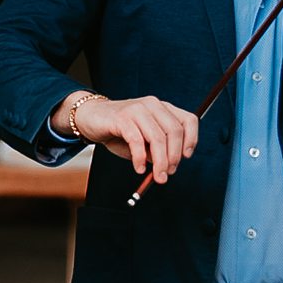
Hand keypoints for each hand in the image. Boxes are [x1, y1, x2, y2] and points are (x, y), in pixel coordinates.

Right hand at [58, 88, 198, 187]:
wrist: (90, 117)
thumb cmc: (119, 131)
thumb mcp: (143, 141)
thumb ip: (155, 150)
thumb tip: (167, 167)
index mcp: (162, 108)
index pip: (188, 120)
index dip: (191, 139)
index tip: (186, 157)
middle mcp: (153, 105)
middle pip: (174, 132)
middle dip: (173, 157)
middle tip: (167, 174)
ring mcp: (138, 109)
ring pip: (157, 138)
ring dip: (160, 162)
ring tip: (157, 177)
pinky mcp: (122, 117)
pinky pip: (137, 141)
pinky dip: (139, 158)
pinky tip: (138, 169)